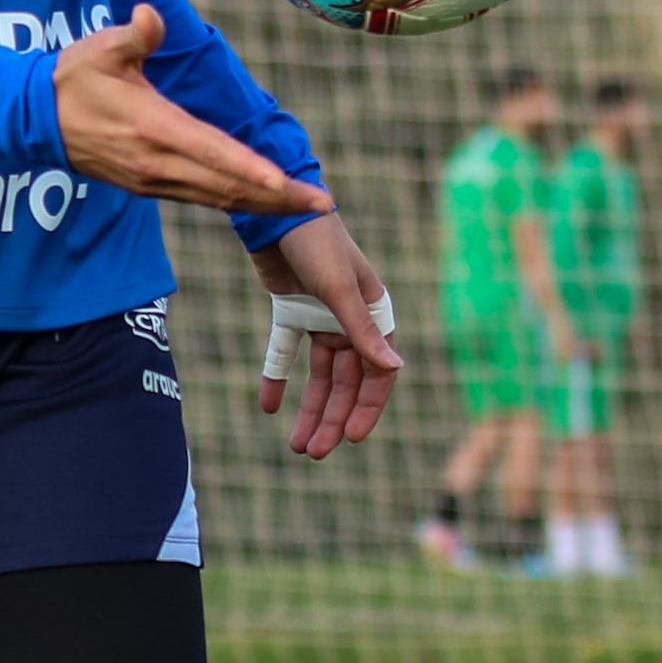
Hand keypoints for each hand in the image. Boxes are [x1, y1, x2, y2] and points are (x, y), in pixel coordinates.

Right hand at [52, 8, 320, 216]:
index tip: (286, 182)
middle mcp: (157, 163)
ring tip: (305, 205)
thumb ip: (132, 35)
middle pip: (228, 186)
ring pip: (219, 197)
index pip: (212, 153)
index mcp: (153, 127)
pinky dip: (237, 200)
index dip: (251, 169)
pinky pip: (203, 198)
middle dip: (278, 197)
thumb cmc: (72, 78)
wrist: (33, 121)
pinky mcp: (150, 187)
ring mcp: (153, 181)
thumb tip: (150, 17)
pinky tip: (263, 200)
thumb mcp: (99, 48)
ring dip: (264, 204)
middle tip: (323, 202)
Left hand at [251, 212, 404, 459]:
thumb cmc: (318, 243)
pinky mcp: (291, 311)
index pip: (377, 372)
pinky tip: (268, 407)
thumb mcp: (340, 291)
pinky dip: (277, 378)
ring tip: (296, 444)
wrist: (276, 209)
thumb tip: (394, 368)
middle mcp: (350, 320)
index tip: (352, 439)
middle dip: (333, 418)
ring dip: (309, 408)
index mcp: (373, 315)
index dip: (367, 407)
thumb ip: (362, 332)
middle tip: (314, 452)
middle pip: (346, 382)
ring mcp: (320, 317)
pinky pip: (285, 352)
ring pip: (318, 375)